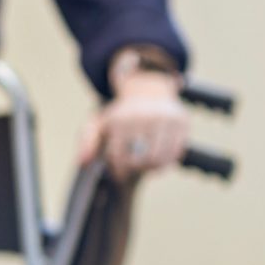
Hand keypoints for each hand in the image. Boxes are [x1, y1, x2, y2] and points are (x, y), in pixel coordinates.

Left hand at [78, 64, 189, 178]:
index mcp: (120, 121)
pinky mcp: (181, 121)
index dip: (119, 171)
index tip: (119, 175)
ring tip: (146, 168)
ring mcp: (164, 119)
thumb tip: (83, 162)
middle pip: (141, 160)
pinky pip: (176, 152)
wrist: (149, 89)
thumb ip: (86, 141)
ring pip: (160, 159)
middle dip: (136, 170)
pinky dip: (168, 162)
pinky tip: (159, 162)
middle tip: (134, 170)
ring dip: (152, 169)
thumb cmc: (121, 114)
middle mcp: (143, 118)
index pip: (119, 157)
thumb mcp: (99, 122)